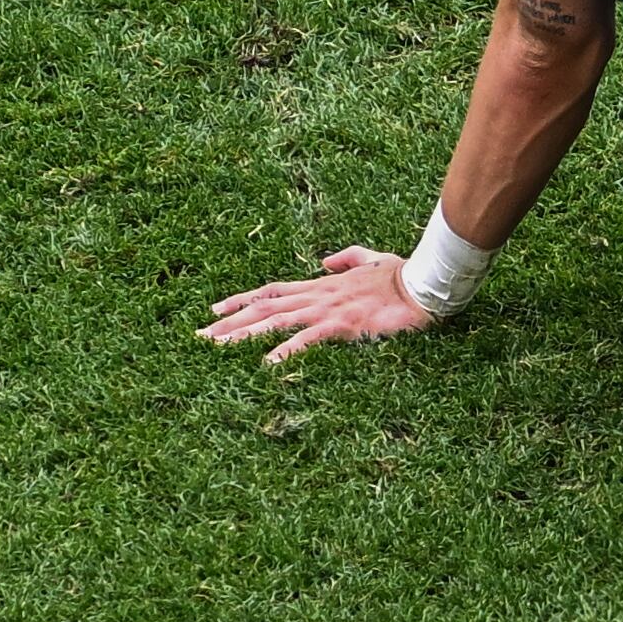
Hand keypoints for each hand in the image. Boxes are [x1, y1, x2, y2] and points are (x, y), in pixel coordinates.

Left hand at [197, 247, 433, 362]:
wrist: (424, 284)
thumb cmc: (403, 275)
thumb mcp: (372, 259)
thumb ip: (347, 257)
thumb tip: (325, 261)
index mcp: (323, 284)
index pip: (273, 290)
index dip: (242, 299)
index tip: (216, 309)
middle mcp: (318, 295)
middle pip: (263, 307)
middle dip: (228, 322)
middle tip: (198, 336)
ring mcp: (328, 310)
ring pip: (275, 321)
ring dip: (242, 335)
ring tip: (214, 347)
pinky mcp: (342, 325)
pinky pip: (307, 339)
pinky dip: (285, 350)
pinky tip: (265, 364)